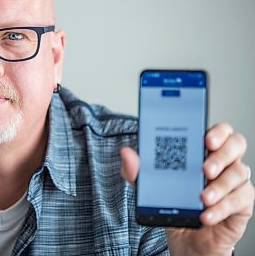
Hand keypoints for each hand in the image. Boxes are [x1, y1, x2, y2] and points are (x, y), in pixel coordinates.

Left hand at [121, 123, 254, 255]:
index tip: (206, 139)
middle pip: (236, 144)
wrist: (185, 238)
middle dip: (221, 155)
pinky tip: (206, 215)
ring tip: (202, 198)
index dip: (217, 131)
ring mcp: (235, 181)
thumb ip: (137, 170)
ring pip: (239, 173)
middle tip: (204, 169)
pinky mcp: (242, 203)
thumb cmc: (173, 203)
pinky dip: (222, 208)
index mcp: (202, 149)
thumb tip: (126, 153)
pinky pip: (240, 200)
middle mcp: (222, 161)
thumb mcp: (149, 186)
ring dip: (220, 186)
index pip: (218, 130)